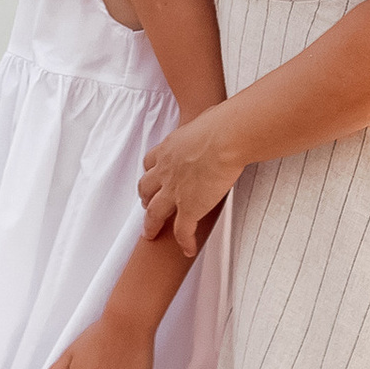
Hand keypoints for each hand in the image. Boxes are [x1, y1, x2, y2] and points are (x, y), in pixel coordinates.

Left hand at [137, 106, 242, 259]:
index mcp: (168, 149)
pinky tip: (187, 250)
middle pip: (146, 188)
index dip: (151, 173)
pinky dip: (183, 242)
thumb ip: (206, 125)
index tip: (153, 179)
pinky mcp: (189, 208)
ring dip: (151, 224)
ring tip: (151, 234)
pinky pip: (182, 231)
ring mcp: (174, 191)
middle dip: (145, 199)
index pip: (151, 162)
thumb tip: (222, 119)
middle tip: (146, 206)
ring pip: (154, 213)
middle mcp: (165, 171)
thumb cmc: (221, 124)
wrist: (224, 138)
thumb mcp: (205, 120)